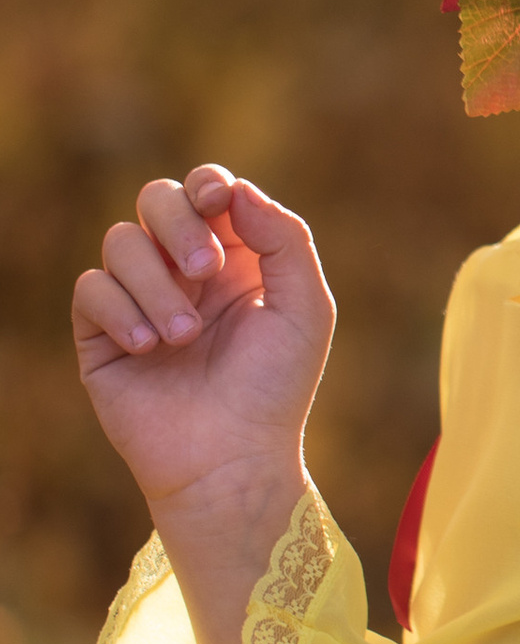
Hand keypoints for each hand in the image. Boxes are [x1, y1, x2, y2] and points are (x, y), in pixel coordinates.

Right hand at [72, 167, 334, 643]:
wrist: (231, 458)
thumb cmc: (275, 388)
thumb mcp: (305, 309)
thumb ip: (284, 240)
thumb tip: (235, 190)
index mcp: (237, 261)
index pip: (209, 195)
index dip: (208, 185)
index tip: (216, 197)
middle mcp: (184, 273)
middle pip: (156, 200)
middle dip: (178, 224)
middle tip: (204, 268)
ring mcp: (139, 299)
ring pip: (121, 242)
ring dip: (155, 284)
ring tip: (183, 337)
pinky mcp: (101, 334)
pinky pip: (91, 289)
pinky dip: (120, 310)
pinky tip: (150, 347)